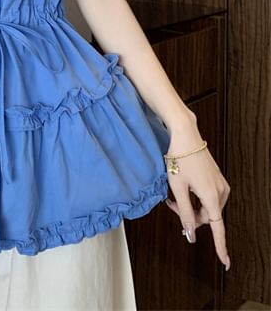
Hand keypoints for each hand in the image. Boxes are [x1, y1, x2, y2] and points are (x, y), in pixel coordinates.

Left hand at [163, 124, 230, 270]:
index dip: (220, 246)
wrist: (185, 135)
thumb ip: (183, 213)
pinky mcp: (217, 178)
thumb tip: (190, 235)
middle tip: (170, 205)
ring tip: (174, 196)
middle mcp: (220, 191)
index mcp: (211, 196)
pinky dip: (196, 198)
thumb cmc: (178, 158)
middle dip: (190, 216)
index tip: (225, 262)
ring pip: (207, 207)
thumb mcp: (177, 188)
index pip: (217, 228)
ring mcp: (220, 184)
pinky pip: (208, 197)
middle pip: (207, 217)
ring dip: (192, 206)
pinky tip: (184, 188)